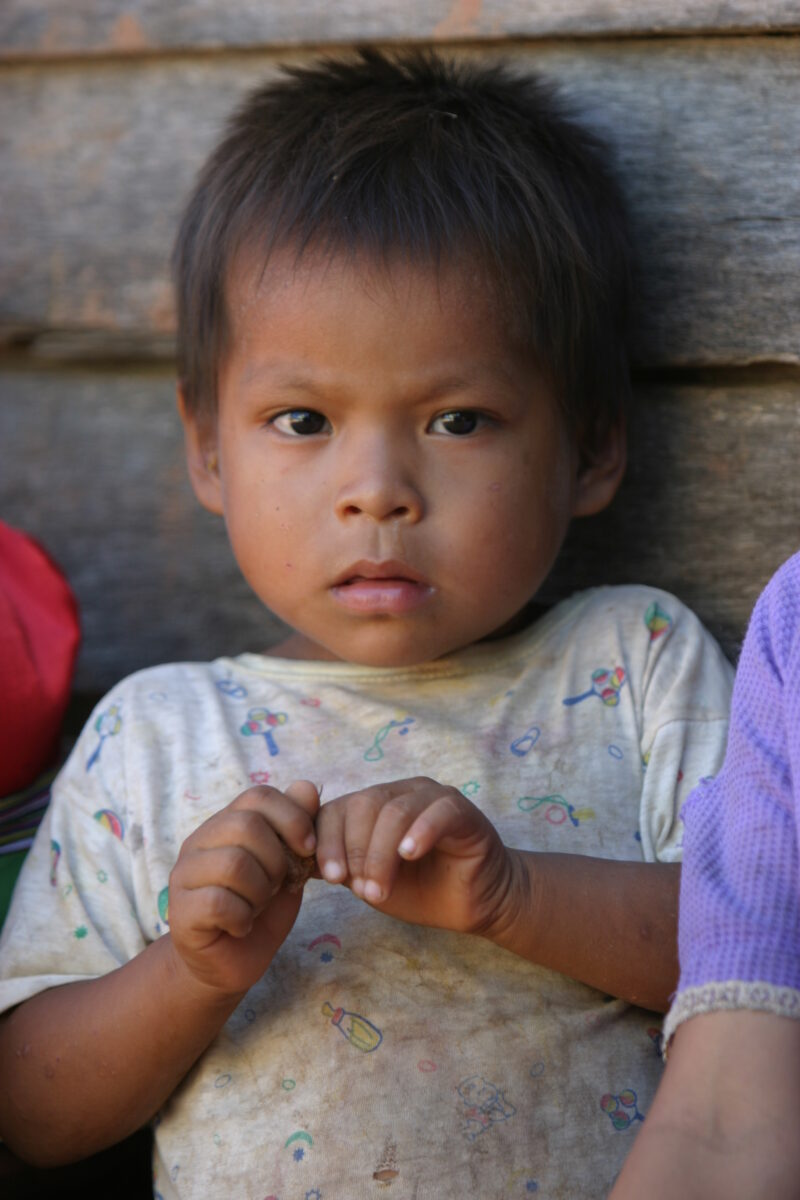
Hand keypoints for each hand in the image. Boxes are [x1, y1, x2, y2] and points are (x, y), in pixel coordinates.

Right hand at [167, 780, 318, 996]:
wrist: (230, 963)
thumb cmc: (261, 910)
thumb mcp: (289, 865)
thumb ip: (296, 828)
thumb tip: (308, 786)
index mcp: (226, 823)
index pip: (258, 795)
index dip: (292, 817)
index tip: (309, 849)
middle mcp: (200, 841)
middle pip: (246, 825)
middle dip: (276, 860)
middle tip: (276, 886)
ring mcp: (185, 875)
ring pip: (233, 863)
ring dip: (259, 891)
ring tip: (257, 907)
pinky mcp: (180, 912)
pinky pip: (218, 902)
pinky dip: (242, 918)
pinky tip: (242, 926)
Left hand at [315, 776, 514, 935]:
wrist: (473, 903)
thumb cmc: (421, 890)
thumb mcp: (371, 881)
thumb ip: (342, 867)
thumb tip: (298, 862)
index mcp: (374, 806)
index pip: (338, 808)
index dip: (328, 840)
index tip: (329, 879)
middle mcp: (400, 793)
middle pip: (364, 805)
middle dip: (354, 850)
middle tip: (361, 890)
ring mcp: (432, 796)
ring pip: (395, 811)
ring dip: (381, 854)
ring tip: (381, 889)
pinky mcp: (461, 809)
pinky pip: (437, 812)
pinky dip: (419, 833)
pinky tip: (409, 855)